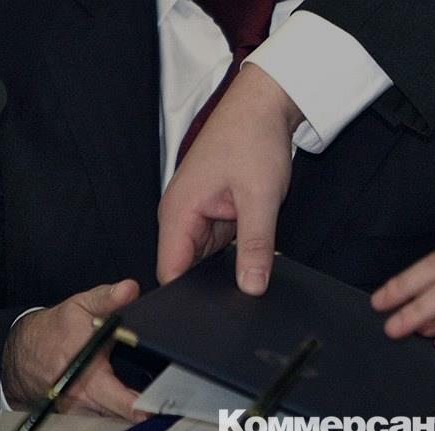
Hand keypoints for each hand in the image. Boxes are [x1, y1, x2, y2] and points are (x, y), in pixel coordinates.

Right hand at [1, 280, 148, 420]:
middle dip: (144, 414)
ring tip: (155, 410)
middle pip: (120, 417)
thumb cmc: (55, 329)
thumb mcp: (81, 306)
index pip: (118, 400)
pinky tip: (134, 411)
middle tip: (167, 409)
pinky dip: (117, 418)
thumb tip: (129, 289)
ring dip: (131, 417)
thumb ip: (107, 298)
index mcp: (86, 375)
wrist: (23, 350)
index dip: (140, 407)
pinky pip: (101, 422)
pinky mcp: (76, 417)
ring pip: (111, 422)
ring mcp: (77, 412)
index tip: (160, 409)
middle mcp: (81, 400)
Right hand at [157, 63, 303, 295]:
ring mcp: (199, 216)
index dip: (185, 299)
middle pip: (187, 270)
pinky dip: (237, 253)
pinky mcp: (217, 215)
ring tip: (249, 279)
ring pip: (207, 260)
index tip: (207, 319)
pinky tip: (253, 262)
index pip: (170, 271)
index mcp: (178, 212)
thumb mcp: (260, 198)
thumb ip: (255, 245)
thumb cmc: (253, 139)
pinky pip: (222, 246)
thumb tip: (251, 287)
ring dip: (226, 270)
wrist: (264, 107)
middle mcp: (182, 216)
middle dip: (209, 288)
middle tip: (238, 303)